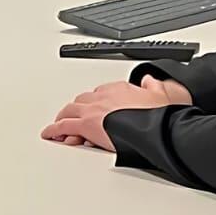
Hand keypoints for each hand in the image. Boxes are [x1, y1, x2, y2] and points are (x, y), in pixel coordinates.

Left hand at [40, 77, 184, 150]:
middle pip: (82, 100)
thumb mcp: (163, 95)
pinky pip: (64, 125)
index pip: (100, 93)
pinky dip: (55, 129)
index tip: (95, 108)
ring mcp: (93, 110)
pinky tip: (51, 134)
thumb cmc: (159, 115)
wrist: (155, 127)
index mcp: (120, 89)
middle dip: (77, 108)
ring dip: (63, 117)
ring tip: (58, 126)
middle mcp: (104, 96)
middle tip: (72, 117)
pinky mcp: (86, 124)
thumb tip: (150, 80)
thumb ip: (154, 86)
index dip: (95, 102)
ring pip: (70, 110)